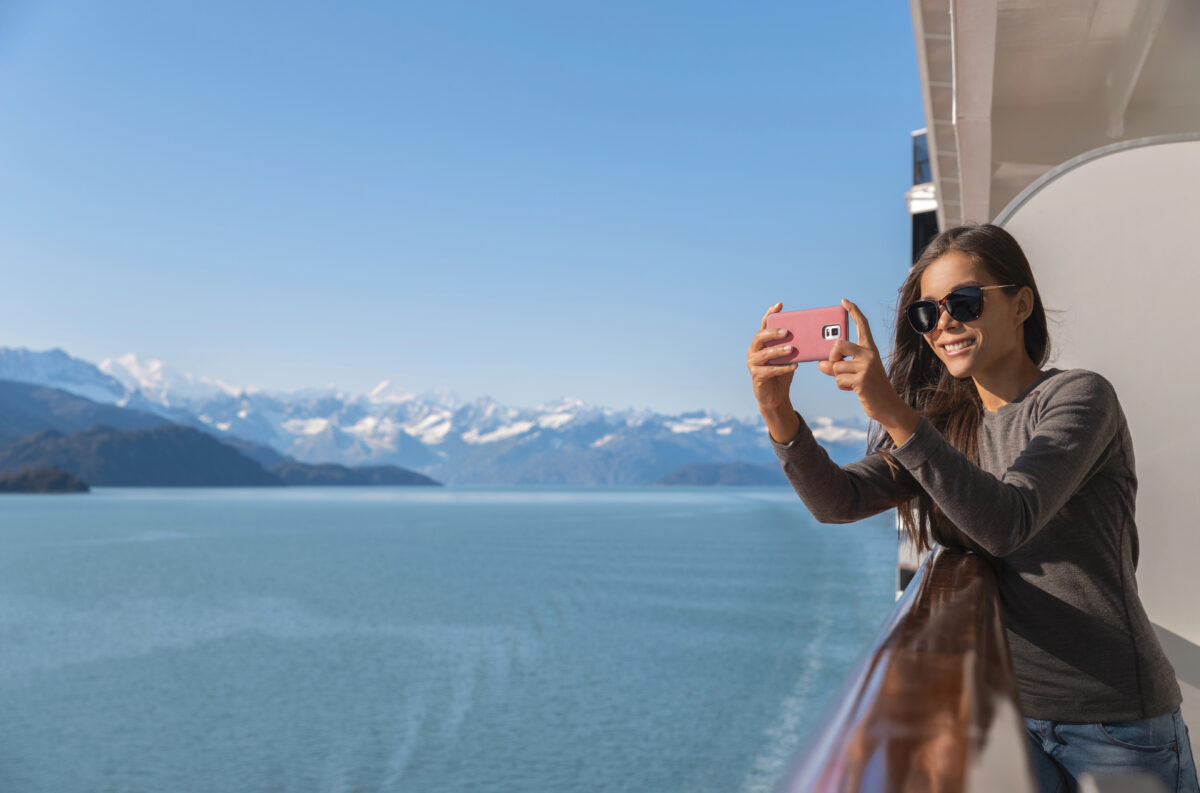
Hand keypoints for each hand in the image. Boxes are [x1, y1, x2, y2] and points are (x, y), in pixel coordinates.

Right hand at [747, 302, 803, 442]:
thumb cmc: (783, 372)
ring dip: (778, 351)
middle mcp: (754, 350)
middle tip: (787, 332)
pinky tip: (794, 366)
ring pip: (764, 354)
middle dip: (773, 333)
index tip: (779, 305)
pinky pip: (769, 370)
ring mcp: (753, 363)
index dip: (770, 314)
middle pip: (760, 337)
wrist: (776, 396)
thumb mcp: (790, 356)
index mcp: (762, 342)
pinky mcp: (756, 376)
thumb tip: (815, 336)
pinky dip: (782, 368)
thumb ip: (795, 346)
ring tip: (791, 349)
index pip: (765, 324)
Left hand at [818, 299, 919, 444]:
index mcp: (870, 349)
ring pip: (836, 366)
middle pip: (839, 344)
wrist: (887, 406)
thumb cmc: (869, 387)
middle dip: (832, 356)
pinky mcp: (862, 380)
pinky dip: (842, 386)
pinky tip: (854, 389)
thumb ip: (837, 366)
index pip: (862, 325)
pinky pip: (839, 379)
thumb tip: (820, 364)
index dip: (853, 312)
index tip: (844, 301)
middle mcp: (869, 354)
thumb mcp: (854, 373)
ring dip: (839, 377)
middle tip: (837, 366)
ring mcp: (866, 366)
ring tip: (852, 383)